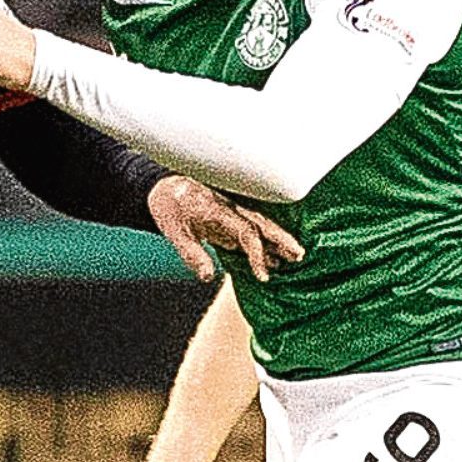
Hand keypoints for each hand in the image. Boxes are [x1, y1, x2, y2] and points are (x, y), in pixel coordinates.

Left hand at [148, 174, 303, 281]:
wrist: (162, 184)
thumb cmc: (168, 206)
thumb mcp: (173, 232)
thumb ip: (192, 254)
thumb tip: (208, 276)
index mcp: (216, 209)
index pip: (245, 231)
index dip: (257, 253)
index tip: (263, 275)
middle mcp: (229, 205)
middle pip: (261, 222)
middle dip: (281, 239)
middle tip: (298, 255)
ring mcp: (232, 207)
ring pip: (261, 221)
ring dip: (278, 238)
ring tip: (296, 255)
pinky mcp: (231, 213)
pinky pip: (252, 225)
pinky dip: (266, 237)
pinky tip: (276, 253)